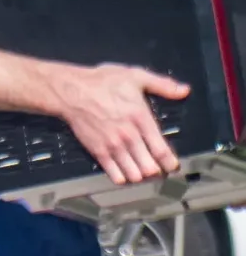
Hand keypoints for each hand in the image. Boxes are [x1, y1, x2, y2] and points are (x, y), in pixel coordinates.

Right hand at [52, 63, 187, 184]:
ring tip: (143, 174)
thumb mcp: (136, 76)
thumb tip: (183, 91)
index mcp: (141, 118)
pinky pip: (114, 174)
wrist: (72, 92)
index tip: (173, 166)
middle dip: (157, 172)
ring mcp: (112, 145)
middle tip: (160, 172)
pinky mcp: (98, 151)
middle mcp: (128, 136)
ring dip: (141, 177)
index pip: (161, 149)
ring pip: (133, 173)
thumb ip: (163, 85)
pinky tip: (125, 176)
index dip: (170, 162)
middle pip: (149, 166)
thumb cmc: (101, 83)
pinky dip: (122, 179)